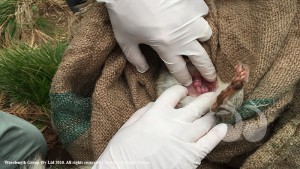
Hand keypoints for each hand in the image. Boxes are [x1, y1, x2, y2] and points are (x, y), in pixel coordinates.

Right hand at [93, 85, 226, 168]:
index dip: (181, 90)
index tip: (184, 91)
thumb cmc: (122, 151)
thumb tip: (156, 104)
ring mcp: (184, 138)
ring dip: (212, 115)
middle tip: (212, 95)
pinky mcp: (191, 155)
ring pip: (205, 122)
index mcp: (157, 113)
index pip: (174, 94)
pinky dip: (218, 133)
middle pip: (196, 106)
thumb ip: (144, 111)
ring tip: (215, 113)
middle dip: (206, 99)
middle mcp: (173, 122)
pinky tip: (222, 127)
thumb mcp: (128, 126)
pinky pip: (210, 141)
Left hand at [96, 0, 215, 85]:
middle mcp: (183, 35)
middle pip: (201, 58)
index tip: (189, 84)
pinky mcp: (193, 3)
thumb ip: (135, 57)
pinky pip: (202, 14)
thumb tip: (142, 70)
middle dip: (207, 70)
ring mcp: (190, 18)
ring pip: (205, 34)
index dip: (185, 79)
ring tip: (197, 40)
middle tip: (212, 77)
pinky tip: (190, 18)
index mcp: (166, 46)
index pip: (179, 69)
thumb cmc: (126, 13)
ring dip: (202, 40)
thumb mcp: (125, 39)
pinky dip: (198, 18)